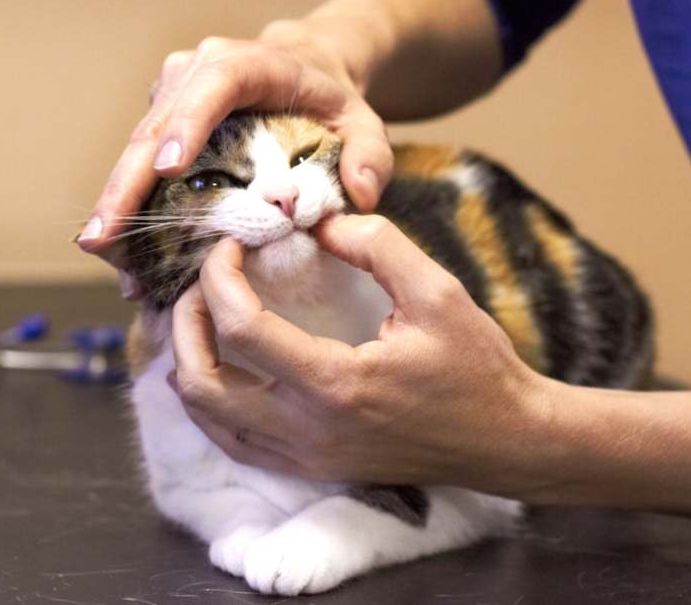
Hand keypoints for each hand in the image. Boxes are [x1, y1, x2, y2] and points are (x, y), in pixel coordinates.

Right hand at [76, 23, 393, 298]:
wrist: (306, 68)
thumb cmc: (333, 100)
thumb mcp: (366, 123)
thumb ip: (372, 156)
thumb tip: (362, 197)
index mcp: (250, 63)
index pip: (214, 86)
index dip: (187, 125)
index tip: (167, 168)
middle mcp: (198, 70)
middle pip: (155, 127)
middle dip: (125, 184)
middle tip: (101, 238)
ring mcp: (173, 93)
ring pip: (137, 148)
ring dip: (117, 202)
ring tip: (104, 257)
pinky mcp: (163, 118)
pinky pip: (141, 162)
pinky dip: (131, 205)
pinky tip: (122, 254)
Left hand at [168, 214, 558, 494]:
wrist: (506, 442)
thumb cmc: (476, 367)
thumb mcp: (437, 292)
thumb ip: (375, 245)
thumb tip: (319, 222)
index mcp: (336, 383)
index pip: (241, 327)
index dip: (219, 276)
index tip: (230, 244)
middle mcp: (308, 431)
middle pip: (200, 382)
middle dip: (185, 321)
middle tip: (202, 281)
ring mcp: (306, 458)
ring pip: (207, 420)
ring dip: (191, 362)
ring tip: (207, 318)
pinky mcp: (312, 469)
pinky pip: (234, 442)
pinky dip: (213, 402)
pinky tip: (228, 366)